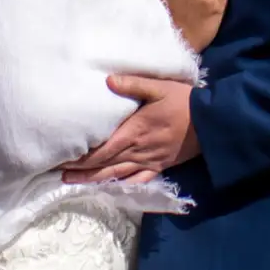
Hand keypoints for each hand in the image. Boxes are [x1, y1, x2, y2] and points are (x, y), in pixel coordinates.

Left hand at [59, 76, 198, 185]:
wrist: (211, 123)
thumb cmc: (184, 101)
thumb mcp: (160, 87)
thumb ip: (133, 84)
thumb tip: (108, 81)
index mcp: (135, 131)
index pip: (102, 148)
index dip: (82, 155)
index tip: (62, 157)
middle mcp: (138, 150)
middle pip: (104, 164)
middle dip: (81, 169)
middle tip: (58, 173)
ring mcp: (149, 161)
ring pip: (116, 174)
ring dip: (94, 179)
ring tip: (73, 182)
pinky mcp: (160, 166)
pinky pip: (138, 179)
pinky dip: (121, 185)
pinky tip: (109, 188)